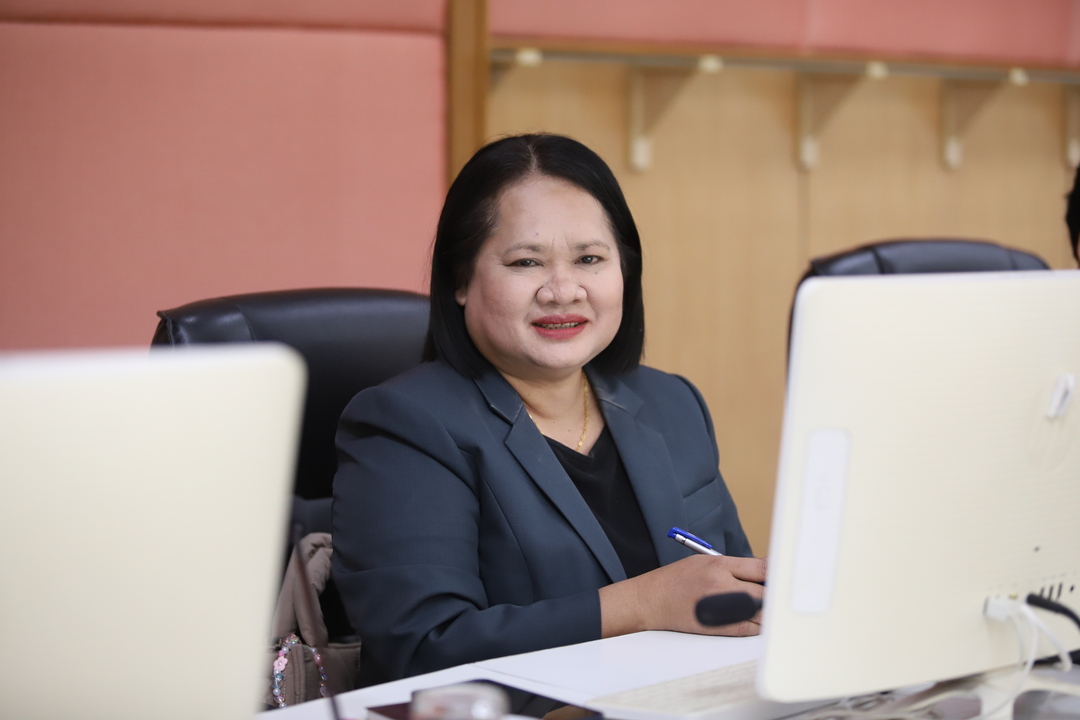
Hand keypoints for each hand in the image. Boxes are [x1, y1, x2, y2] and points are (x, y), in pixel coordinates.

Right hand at [599, 555, 766, 637]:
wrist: (650, 600)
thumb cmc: (676, 580)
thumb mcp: (703, 562)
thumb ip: (733, 567)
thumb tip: (763, 572)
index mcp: (719, 565)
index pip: (761, 567)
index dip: (776, 573)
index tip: (782, 576)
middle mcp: (721, 584)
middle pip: (764, 592)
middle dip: (772, 594)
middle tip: (775, 594)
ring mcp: (720, 607)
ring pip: (760, 613)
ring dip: (767, 612)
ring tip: (766, 609)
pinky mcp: (717, 627)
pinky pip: (749, 629)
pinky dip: (758, 627)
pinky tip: (757, 621)